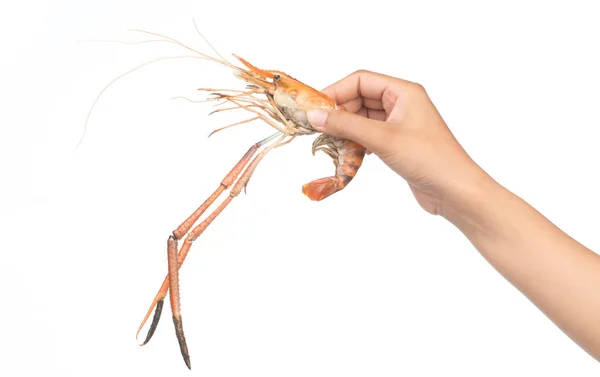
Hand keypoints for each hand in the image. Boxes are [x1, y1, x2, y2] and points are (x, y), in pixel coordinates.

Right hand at [307, 70, 487, 215]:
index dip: (335, 91)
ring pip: (363, 119)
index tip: (314, 108)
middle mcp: (402, 103)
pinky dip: (356, 142)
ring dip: (346, 130)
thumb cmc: (428, 159)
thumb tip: (314, 116)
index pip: (360, 80)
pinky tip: (349, 154)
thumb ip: (346, 126)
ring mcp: (400, 124)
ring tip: (331, 143)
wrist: (455, 191)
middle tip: (318, 129)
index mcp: (403, 92)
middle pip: (359, 98)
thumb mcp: (383, 139)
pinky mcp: (398, 143)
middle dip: (339, 113)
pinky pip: (369, 135)